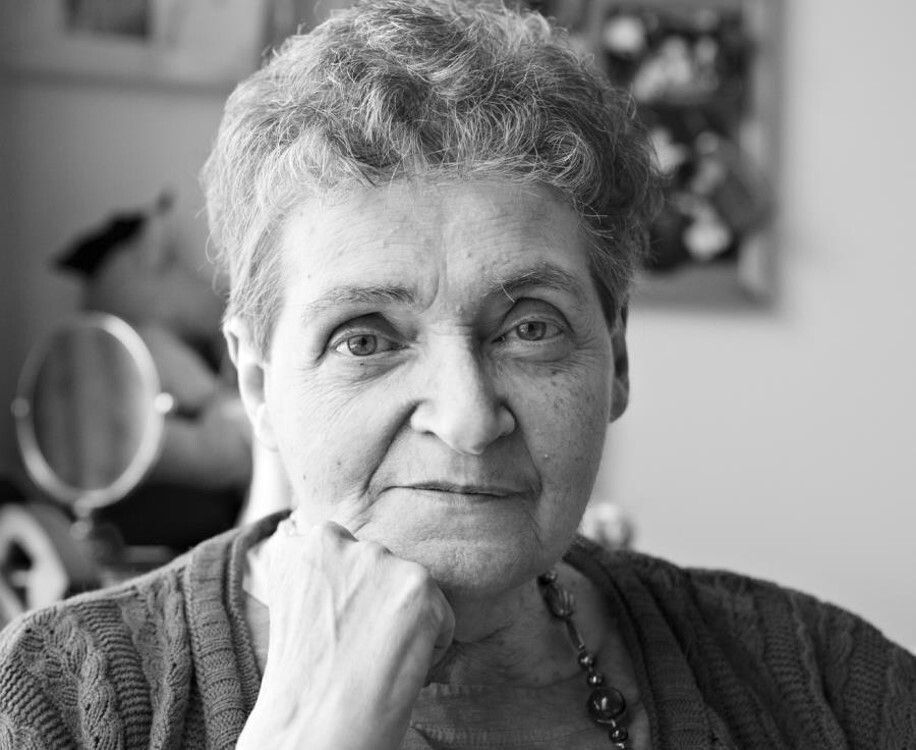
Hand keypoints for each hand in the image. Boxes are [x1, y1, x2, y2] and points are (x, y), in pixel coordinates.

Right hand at [237, 520, 454, 749]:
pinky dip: (429, 648)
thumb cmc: (302, 688)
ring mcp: (379, 559)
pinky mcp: (419, 585)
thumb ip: (325, 582)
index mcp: (300, 547)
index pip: (342, 550)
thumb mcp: (297, 613)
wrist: (312, 730)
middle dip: (379, 602)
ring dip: (403, 623)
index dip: (348, 596)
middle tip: (357, 649)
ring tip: (372, 662)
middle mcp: (337, 541)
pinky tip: (396, 670)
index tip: (336, 629)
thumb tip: (360, 583)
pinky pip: (442, 618)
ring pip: (411, 590)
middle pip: (381, 567)